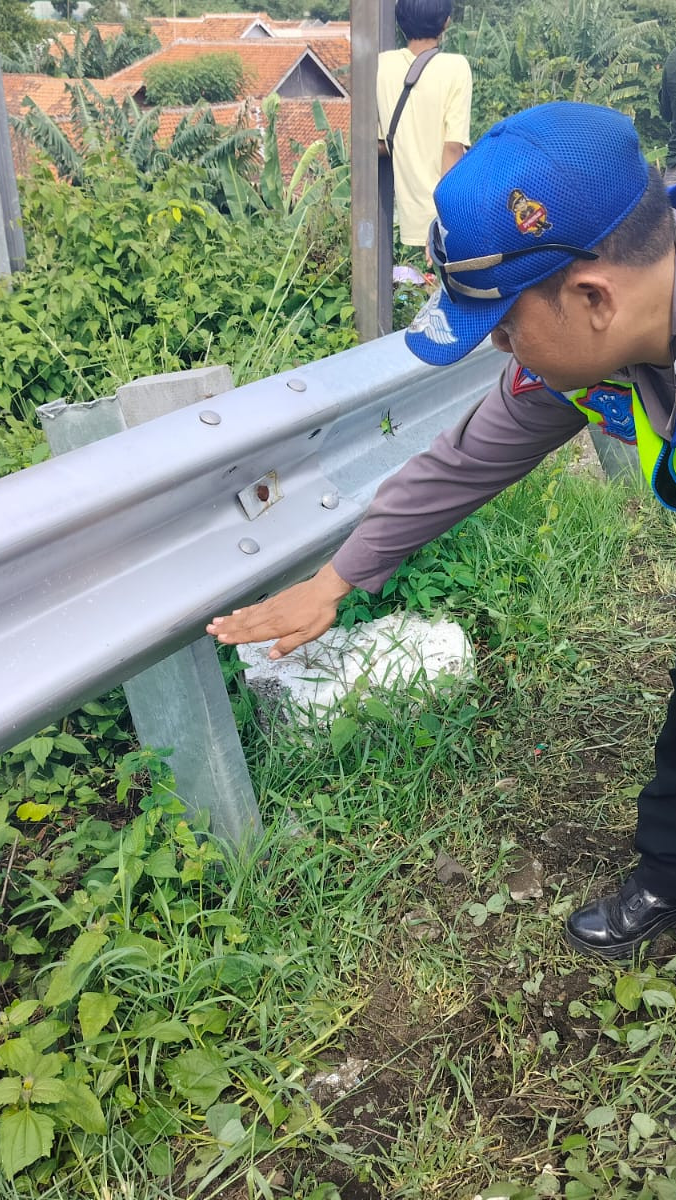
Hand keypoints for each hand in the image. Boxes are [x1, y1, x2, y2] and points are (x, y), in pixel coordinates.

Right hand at [206, 562, 352, 659]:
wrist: (325, 590)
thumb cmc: (319, 614)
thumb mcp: (308, 634)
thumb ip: (288, 644)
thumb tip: (271, 655)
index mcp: (276, 626)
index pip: (252, 633)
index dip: (236, 637)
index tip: (220, 638)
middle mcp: (270, 616)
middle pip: (244, 623)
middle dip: (226, 627)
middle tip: (209, 629)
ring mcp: (271, 607)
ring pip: (247, 615)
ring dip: (231, 619)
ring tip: (216, 621)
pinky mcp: (275, 600)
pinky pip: (255, 607)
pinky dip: (244, 610)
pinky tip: (237, 612)